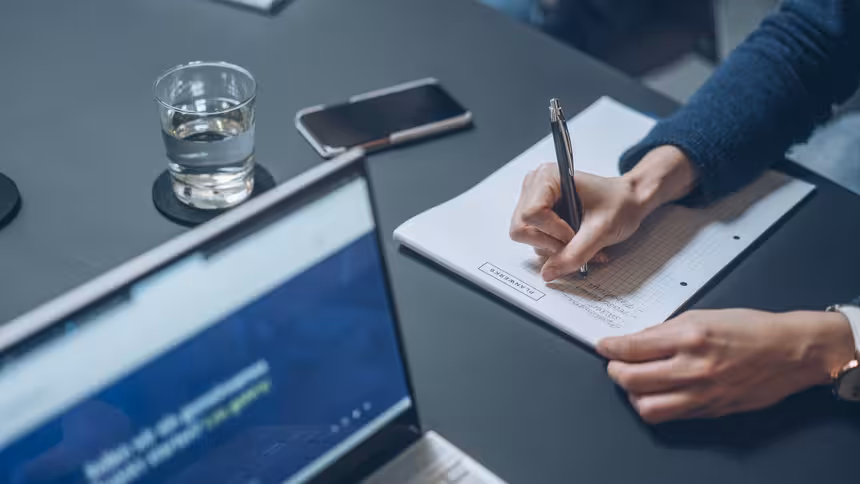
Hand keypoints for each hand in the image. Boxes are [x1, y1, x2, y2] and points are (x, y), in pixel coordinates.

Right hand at [509, 163, 645, 280]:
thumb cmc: (620, 203)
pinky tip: (575, 242)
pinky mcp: (538, 215)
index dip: (553, 232)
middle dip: (551, 243)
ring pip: (528, 237)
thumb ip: (575, 253)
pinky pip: (535, 239)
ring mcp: (534, 200)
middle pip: (523, 228)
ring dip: (555, 248)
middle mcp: (535, 186)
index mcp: (547, 178)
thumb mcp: (601, 230)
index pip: (531, 215)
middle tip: (577, 243)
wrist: (629, 201)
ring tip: (581, 243)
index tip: (576, 236)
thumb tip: (548, 273)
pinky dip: (555, 247)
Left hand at [597, 309, 855, 422]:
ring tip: (633, 382)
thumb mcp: (702, 315)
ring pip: (646, 407)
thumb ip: (665, 330)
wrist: (790, 351)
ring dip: (632, 394)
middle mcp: (693, 367)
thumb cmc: (751, 329)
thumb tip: (635, 340)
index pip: (632, 348)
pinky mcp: (711, 409)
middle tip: (614, 364)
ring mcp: (702, 392)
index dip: (610, 348)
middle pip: (631, 379)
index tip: (603, 346)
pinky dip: (655, 405)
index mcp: (689, 337)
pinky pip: (671, 415)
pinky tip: (655, 393)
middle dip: (614, 371)